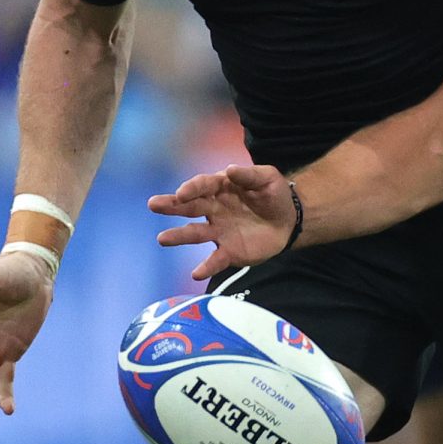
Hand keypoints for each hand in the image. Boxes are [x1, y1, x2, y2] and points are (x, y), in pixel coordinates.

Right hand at [146, 164, 296, 280]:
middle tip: (153, 204)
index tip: (181, 193)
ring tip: (162, 239)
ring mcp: (219, 231)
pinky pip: (215, 260)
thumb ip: (249, 175)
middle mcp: (214, 209)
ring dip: (178, 236)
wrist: (289, 220)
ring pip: (195, 234)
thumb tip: (229, 169)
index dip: (191, 188)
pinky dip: (206, 267)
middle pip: (189, 207)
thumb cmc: (274, 194)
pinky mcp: (228, 252)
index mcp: (221, 188)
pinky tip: (196, 273)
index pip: (202, 186)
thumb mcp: (267, 178)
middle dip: (171, 206)